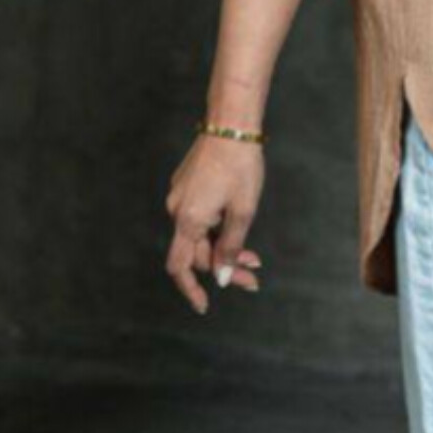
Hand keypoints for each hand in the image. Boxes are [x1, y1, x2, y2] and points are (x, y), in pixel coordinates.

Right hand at [164, 136, 264, 313]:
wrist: (231, 126)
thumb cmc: (240, 167)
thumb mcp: (242, 212)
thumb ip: (231, 248)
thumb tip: (223, 278)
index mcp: (188, 220)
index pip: (181, 267)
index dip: (192, 290)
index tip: (205, 306)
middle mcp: (178, 210)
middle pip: (196, 253)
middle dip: (224, 268)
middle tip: (254, 277)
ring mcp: (181, 198)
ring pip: (200, 236)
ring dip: (224, 249)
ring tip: (254, 258)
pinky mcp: (188, 187)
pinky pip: (200, 219)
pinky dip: (218, 231)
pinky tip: (238, 233)